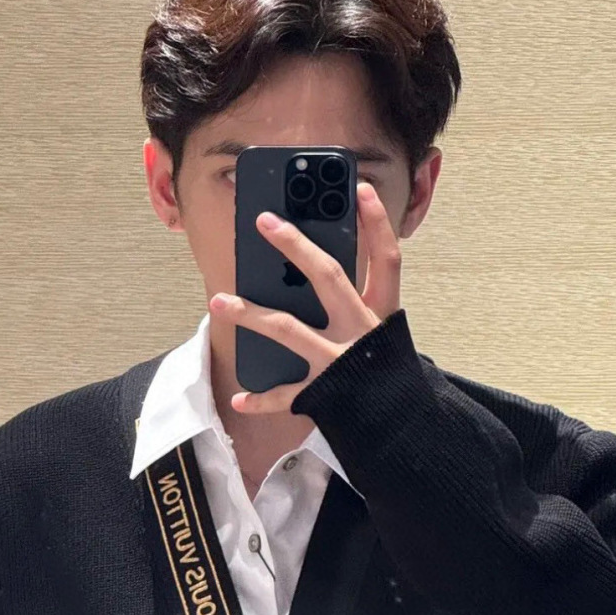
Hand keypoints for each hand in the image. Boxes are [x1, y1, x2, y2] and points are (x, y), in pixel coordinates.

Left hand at [207, 180, 401, 415]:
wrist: (398, 426)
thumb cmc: (385, 374)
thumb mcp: (383, 334)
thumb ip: (358, 304)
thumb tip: (315, 269)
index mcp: (381, 314)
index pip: (386, 258)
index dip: (376, 222)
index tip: (357, 188)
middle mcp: (361, 331)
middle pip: (329, 277)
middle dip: (296, 246)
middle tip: (265, 221)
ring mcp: (338, 362)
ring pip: (287, 330)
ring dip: (249, 314)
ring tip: (217, 301)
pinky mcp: (323, 394)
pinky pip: (285, 395)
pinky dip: (260, 398)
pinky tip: (239, 398)